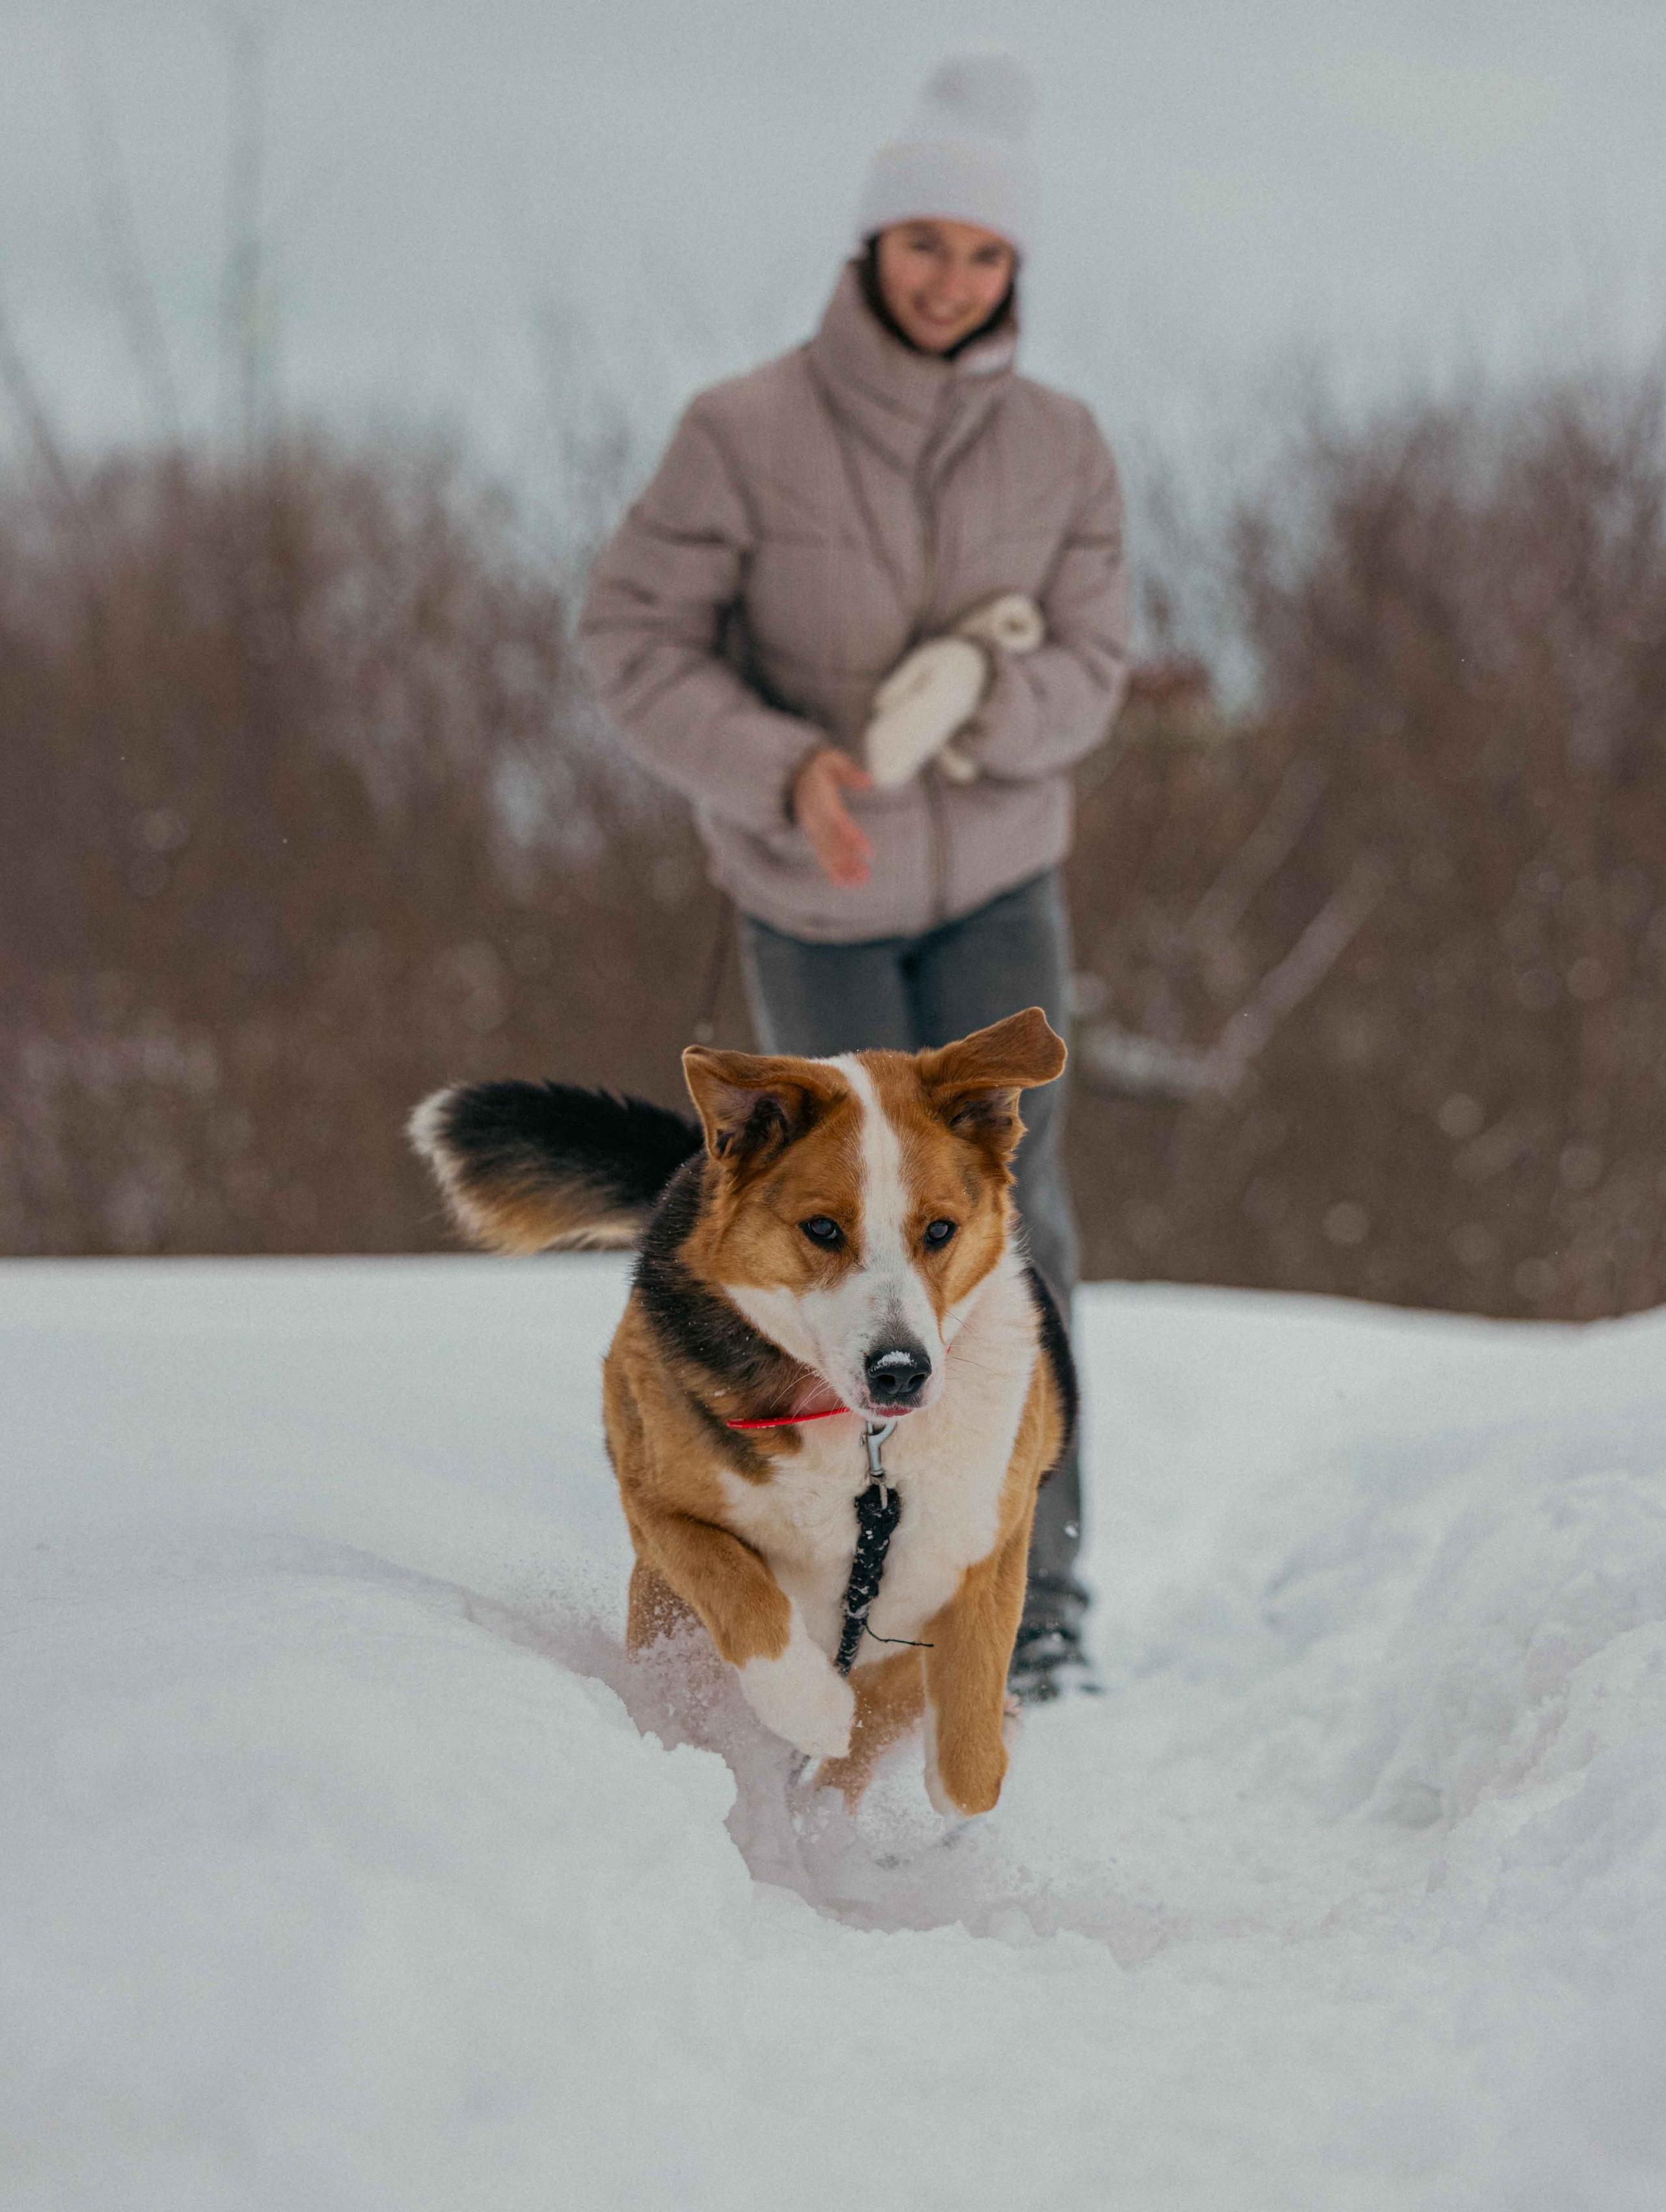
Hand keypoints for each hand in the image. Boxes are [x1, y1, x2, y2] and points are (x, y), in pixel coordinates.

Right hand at [792, 747, 872, 887]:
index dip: (852, 837)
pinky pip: (821, 853)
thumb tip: (868, 781)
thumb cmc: (819, 766)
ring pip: (826, 851)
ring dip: (841, 869)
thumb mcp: (832, 760)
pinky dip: (831, 868)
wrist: (792, 773)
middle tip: (863, 877)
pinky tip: (842, 881)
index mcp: (821, 799)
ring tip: (856, 883)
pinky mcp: (812, 834)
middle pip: (832, 842)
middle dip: (847, 861)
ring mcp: (812, 828)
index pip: (839, 821)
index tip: (868, 851)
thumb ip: (849, 772)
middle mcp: (814, 817)